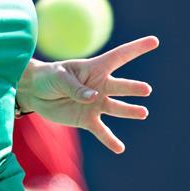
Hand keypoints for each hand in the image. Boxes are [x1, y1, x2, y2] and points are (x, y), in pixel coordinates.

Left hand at [17, 36, 158, 152]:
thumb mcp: (59, 77)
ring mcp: (95, 104)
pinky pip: (101, 131)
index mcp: (95, 68)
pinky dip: (110, 140)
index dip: (136, 48)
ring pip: (115, 108)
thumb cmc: (48, 77)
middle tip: (146, 90)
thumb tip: (93, 98)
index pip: (119, 56)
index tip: (155, 42)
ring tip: (142, 113)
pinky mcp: (87, 119)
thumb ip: (75, 87)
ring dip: (129, 110)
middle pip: (120, 86)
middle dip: (132, 88)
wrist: (35, 93)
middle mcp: (100, 86)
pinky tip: (120, 148)